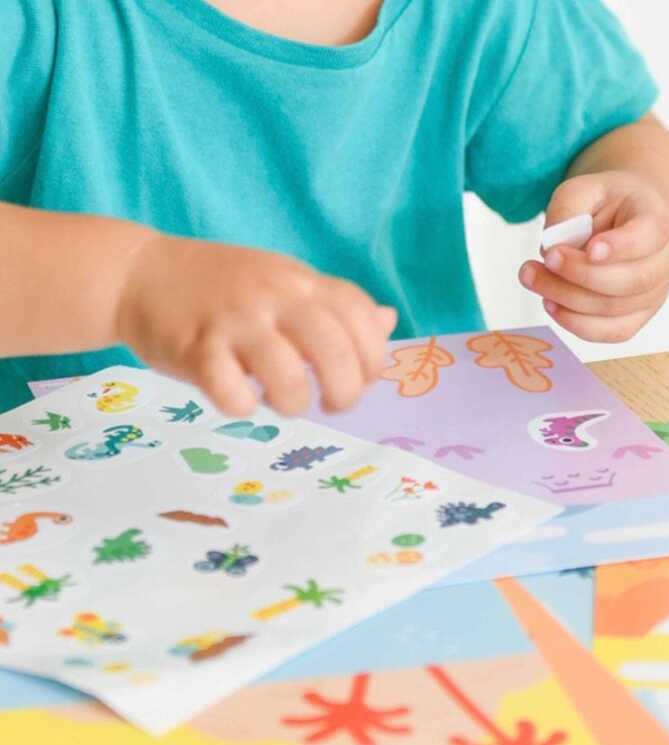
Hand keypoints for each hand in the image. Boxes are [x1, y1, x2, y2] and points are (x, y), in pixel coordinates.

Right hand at [117, 234, 395, 415]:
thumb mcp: (284, 284)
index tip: (362, 378)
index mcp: (302, 281)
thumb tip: (388, 321)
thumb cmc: (222, 287)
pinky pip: (231, 391)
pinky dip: (242, 407)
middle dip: (345, 392)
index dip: (374, 357)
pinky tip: (239, 398)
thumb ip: (333, 306)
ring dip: (294, 404)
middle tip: (332, 404)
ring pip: (288, 377)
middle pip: (335, 350)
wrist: (138, 272)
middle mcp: (274, 296)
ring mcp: (235, 321)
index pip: (362, 318)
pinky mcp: (195, 348)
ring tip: (283, 403)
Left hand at [519, 171, 668, 342]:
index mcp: (658, 221)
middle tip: (545, 259)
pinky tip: (551, 303)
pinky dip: (577, 323)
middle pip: (630, 280)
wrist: (627, 225)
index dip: (622, 246)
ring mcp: (653, 294)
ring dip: (567, 298)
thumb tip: (551, 244)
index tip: (590, 248)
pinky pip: (610, 332)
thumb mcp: (583, 190)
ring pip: (614, 309)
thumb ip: (567, 209)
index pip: (651, 236)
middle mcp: (664, 262)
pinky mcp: (636, 318)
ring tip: (532, 278)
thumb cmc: (606, 206)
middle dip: (580, 274)